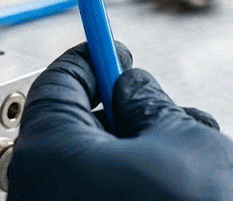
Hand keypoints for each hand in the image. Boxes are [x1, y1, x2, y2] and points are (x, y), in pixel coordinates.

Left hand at [7, 43, 232, 200]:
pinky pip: (99, 199)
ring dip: (138, 153)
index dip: (91, 58)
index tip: (109, 47)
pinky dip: (134, 187)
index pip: (58, 84)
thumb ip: (149, 104)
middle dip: (122, 113)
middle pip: (74, 130)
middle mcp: (41, 196)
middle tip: (160, 108)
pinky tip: (182, 187)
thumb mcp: (185, 141)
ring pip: (92, 171)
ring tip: (191, 156)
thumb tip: (133, 88)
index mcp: (50, 156)